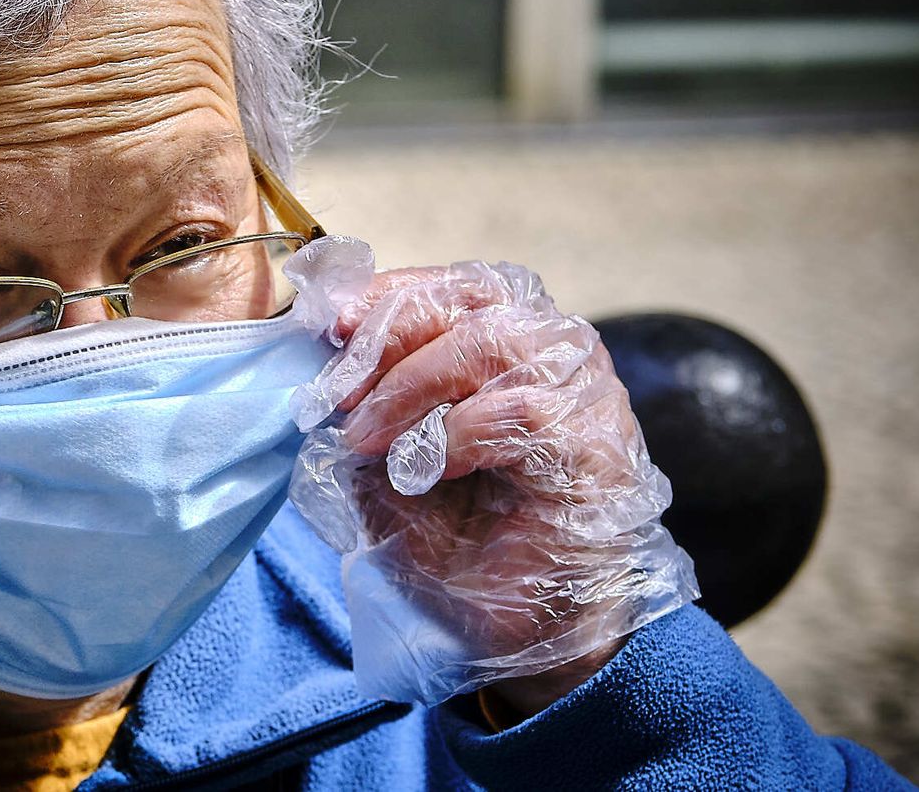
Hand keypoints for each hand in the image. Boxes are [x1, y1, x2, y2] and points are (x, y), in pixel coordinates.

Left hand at [291, 257, 695, 710]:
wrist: (522, 629)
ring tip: (365, 437)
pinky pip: (521, 410)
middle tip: (338, 389)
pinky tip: (425, 467)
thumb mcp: (389, 468)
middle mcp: (555, 350)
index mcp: (509, 342)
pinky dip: (457, 433)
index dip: (387, 296)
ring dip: (412, 386)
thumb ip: (365, 414)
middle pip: (470, 299)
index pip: (451, 288)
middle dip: (390, 335)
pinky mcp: (597, 443)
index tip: (330, 322)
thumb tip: (321, 369)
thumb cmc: (462, 541)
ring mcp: (584, 390)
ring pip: (492, 342)